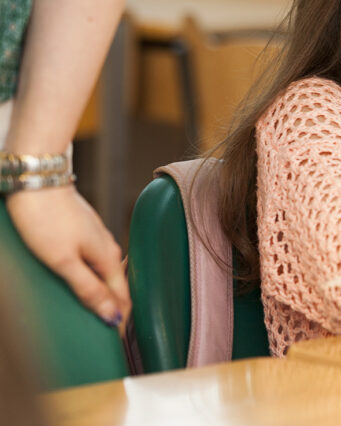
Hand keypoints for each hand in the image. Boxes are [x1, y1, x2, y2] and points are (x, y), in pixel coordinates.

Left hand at [6, 185, 130, 326]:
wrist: (37, 179)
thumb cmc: (46, 218)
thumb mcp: (63, 261)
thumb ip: (88, 289)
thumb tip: (113, 315)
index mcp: (106, 257)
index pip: (122, 297)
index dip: (120, 320)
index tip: (115, 342)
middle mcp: (106, 247)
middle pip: (116, 285)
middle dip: (115, 308)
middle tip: (108, 332)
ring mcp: (94, 236)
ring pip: (105, 272)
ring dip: (103, 293)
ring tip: (97, 311)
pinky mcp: (81, 230)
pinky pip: (94, 261)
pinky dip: (93, 277)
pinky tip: (82, 281)